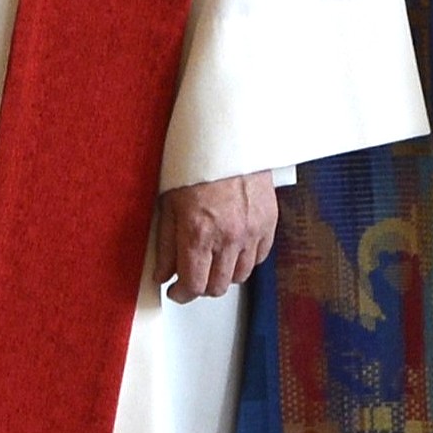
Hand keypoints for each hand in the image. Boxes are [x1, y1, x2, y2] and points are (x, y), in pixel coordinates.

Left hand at [153, 170, 280, 298]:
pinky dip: (246, 259)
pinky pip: (259, 257)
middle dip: (201, 287)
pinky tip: (233, 249)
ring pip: (240, 276)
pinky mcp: (269, 223)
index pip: (193, 284)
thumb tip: (162, 274)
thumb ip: (165, 244)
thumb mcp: (168, 203)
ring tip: (212, 261)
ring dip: (224, 275)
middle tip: (192, 277)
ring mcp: (252, 232)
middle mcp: (228, 237)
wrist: (228, 138)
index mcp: (198, 232)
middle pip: (217, 286)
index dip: (181, 294)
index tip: (176, 291)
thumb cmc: (195, 163)